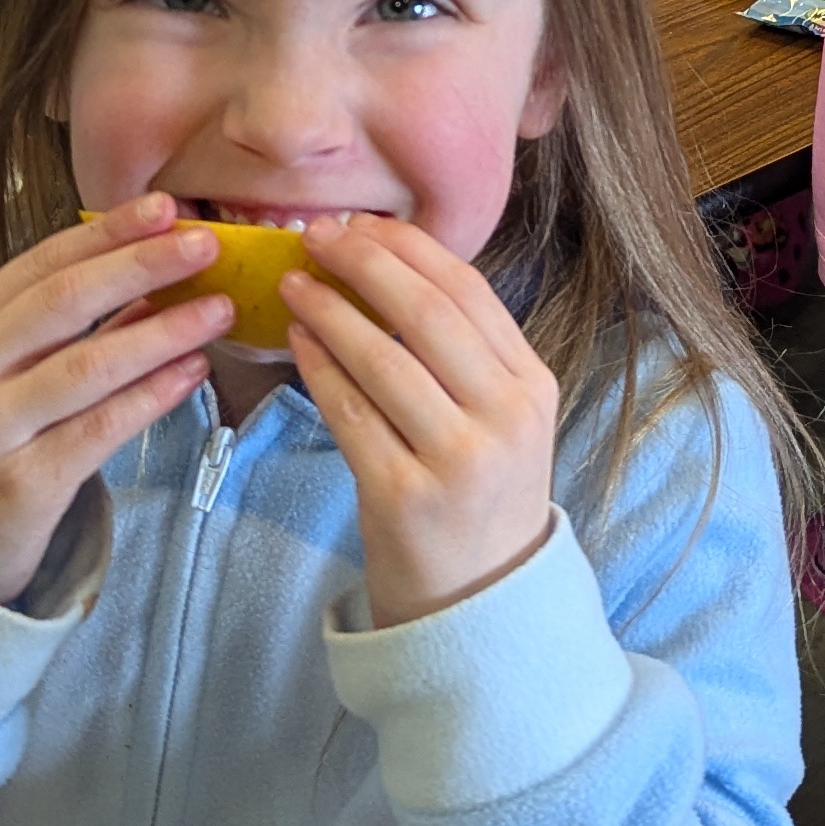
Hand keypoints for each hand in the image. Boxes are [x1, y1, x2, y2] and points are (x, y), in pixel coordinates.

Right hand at [0, 198, 226, 602]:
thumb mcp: (11, 364)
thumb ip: (74, 321)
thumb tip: (159, 265)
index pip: (42, 262)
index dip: (107, 232)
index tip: (166, 208)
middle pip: (62, 304)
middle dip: (140, 267)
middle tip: (206, 245)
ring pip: (86, 367)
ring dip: (160, 333)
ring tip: (220, 310)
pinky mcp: (24, 483)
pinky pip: (100, 429)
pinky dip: (152, 396)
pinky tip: (194, 372)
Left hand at [279, 215, 558, 627]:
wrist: (480, 603)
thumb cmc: (478, 497)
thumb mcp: (500, 421)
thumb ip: (464, 354)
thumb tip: (387, 266)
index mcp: (532, 386)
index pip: (469, 291)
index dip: (408, 248)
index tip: (360, 222)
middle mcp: (504, 418)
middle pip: (426, 314)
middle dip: (363, 263)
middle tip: (315, 235)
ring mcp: (456, 459)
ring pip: (382, 358)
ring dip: (329, 309)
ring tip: (293, 282)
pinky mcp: (403, 496)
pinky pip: (349, 413)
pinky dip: (317, 366)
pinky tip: (296, 339)